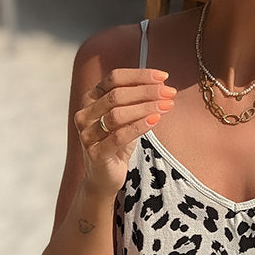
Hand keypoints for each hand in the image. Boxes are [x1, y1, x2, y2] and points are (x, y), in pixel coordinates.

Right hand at [73, 67, 176, 196]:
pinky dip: (139, 126)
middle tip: (169, 92)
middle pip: (117, 94)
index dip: (139, 76)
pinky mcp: (95, 153)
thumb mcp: (126, 119)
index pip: (114, 79)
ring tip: (167, 105)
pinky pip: (119, 136)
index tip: (164, 77)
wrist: (104, 179)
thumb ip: (136, 102)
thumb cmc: (116, 146)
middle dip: (146, 91)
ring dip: (145, 107)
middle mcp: (84, 114)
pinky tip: (155, 120)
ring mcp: (87, 134)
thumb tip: (161, 85)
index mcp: (90, 99)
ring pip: (117, 114)